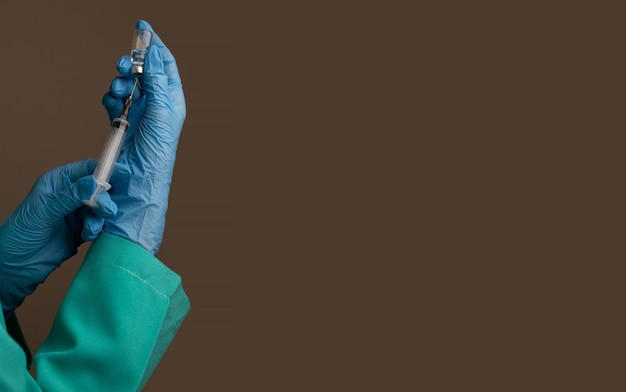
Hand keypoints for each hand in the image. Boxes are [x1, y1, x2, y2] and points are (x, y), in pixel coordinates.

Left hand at [0, 160, 116, 314]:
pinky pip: (99, 225)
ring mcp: (76, 213)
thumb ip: (71, 196)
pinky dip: (97, 230)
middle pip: (99, 189)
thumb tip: (94, 182)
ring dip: (100, 218)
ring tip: (90, 228)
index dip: (105, 170)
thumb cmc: (20, 234)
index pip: (87, 169)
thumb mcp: (44, 211)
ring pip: (101, 208)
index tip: (122, 174)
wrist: (15, 266)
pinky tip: (87, 235)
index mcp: (59, 182)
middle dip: (104, 200)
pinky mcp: (82, 230)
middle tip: (105, 211)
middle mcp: (69, 195)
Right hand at [100, 20, 185, 253]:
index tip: (143, 28)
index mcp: (172, 99)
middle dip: (131, 64)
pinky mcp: (123, 121)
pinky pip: (114, 101)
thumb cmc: (157, 150)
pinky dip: (110, 99)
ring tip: (119, 92)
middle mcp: (158, 104)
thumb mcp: (161, 111)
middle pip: (143, 72)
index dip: (155, 46)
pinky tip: (112, 105)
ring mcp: (140, 113)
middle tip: (123, 64)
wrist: (139, 178)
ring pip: (126, 84)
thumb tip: (153, 53)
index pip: (165, 65)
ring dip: (119, 83)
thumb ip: (155, 81)